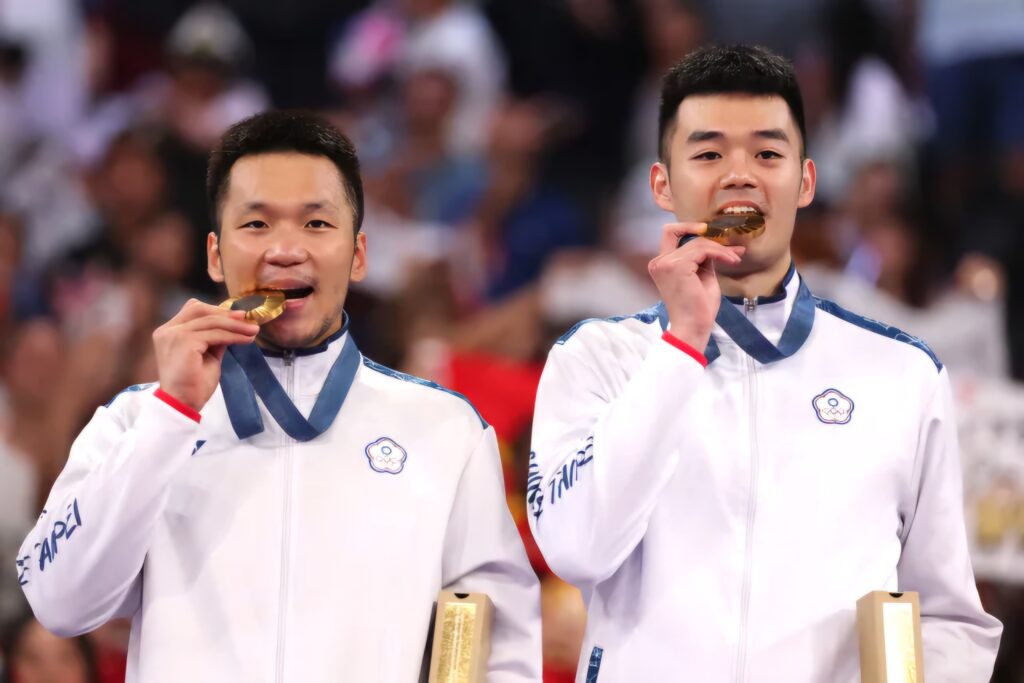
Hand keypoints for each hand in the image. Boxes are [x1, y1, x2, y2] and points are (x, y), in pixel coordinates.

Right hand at [152, 300, 258, 411]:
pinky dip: (234, 336)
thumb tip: (231, 327)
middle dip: (226, 314)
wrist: (182, 404)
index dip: (215, 310)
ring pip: (211, 322)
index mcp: (169, 332)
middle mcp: (168, 330)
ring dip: (236, 326)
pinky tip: (246, 339)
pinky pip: (216, 334)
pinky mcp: (185, 342)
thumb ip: (213, 339)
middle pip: (200, 309)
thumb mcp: (206, 355)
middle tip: (247, 320)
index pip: (192, 310)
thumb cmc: (193, 384)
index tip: (238, 316)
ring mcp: (175, 335)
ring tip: (253, 331)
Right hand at [648, 223, 744, 350]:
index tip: (713, 236)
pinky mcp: (677, 266)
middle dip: (708, 238)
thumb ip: (703, 259)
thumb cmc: (697, 309)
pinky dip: (719, 253)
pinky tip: (731, 261)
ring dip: (719, 249)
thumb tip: (719, 244)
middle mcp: (659, 262)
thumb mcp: (702, 277)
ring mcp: (666, 263)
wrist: (693, 327)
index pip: (671, 234)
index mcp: (661, 265)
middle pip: (682, 233)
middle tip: (730, 249)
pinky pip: (703, 250)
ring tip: (735, 259)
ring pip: (697, 242)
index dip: (689, 228)